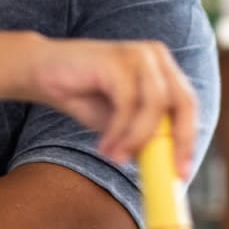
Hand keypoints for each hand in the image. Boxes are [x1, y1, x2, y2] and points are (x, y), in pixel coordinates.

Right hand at [21, 37, 196, 173]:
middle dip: (176, 141)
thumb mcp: (120, 121)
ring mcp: (138, 54)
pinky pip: (127, 103)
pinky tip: (103, 146)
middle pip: (183, 102)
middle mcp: (156, 57)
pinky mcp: (116, 58)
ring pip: (155, 104)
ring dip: (137, 139)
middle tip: (162, 172)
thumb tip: (166, 167)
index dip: (188, 140)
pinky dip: (118, 131)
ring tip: (115, 157)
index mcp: (163, 69)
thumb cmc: (84, 95)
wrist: (41, 71)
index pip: (188, 106)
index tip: (182, 174)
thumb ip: (144, 135)